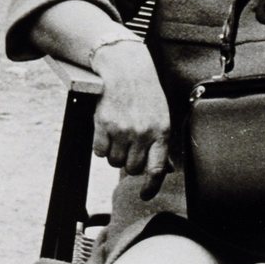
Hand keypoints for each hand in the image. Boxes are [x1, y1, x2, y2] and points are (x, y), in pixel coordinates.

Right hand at [91, 40, 170, 198]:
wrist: (125, 68)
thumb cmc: (145, 92)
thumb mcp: (161, 115)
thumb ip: (161, 142)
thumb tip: (165, 169)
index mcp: (161, 131)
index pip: (156, 169)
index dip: (151, 187)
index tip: (145, 195)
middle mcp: (142, 133)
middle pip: (132, 168)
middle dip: (129, 162)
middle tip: (128, 147)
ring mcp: (122, 129)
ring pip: (114, 162)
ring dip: (114, 155)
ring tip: (117, 137)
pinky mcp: (103, 125)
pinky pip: (99, 152)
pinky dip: (101, 147)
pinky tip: (106, 133)